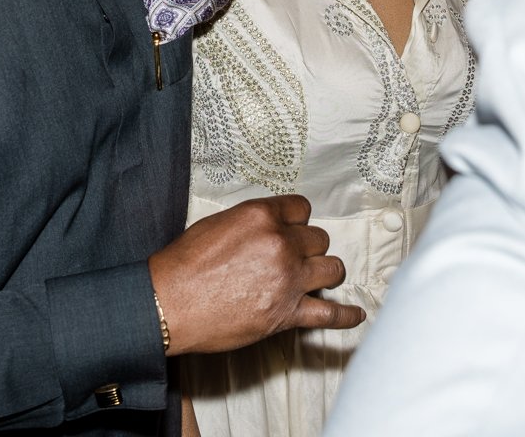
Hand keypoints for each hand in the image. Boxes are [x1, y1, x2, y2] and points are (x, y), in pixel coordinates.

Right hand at [149, 194, 364, 354]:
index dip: (297, 221)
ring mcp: (288, 279)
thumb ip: (252, 223)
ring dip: (325, 272)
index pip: (301, 208)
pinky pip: (330, 314)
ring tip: (318, 277)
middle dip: (308, 247)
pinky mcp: (287, 314)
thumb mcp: (218, 224)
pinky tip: (355, 314)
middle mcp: (281, 243)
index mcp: (262, 216)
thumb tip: (268, 228)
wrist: (169, 304)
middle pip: (318, 238)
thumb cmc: (184, 265)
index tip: (293, 229)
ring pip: (332, 268)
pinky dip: (346, 315)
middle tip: (294, 257)